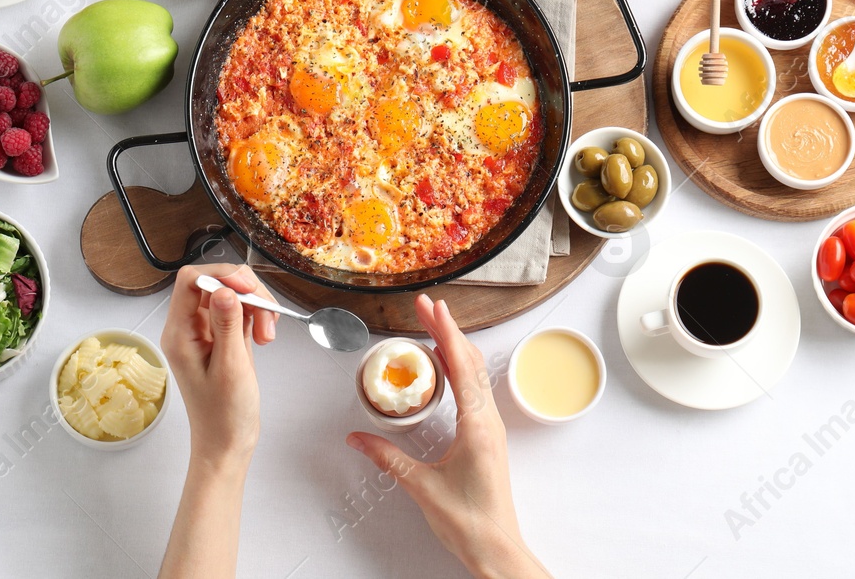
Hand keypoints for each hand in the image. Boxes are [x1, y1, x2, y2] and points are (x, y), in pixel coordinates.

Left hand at [159, 264, 278, 465]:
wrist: (227, 443)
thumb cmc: (224, 415)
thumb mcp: (230, 367)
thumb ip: (227, 324)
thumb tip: (224, 289)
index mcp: (179, 333)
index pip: (191, 281)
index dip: (221, 276)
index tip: (249, 291)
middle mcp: (189, 327)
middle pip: (216, 283)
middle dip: (246, 293)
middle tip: (266, 318)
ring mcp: (207, 331)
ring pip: (232, 294)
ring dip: (256, 306)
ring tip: (268, 335)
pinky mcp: (223, 336)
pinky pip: (240, 310)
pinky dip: (257, 316)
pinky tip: (265, 335)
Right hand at [346, 296, 547, 578]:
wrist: (496, 548)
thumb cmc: (469, 521)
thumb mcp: (421, 486)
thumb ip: (388, 458)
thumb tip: (358, 438)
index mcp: (477, 425)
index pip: (461, 365)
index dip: (445, 332)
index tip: (432, 306)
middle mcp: (488, 420)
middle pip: (469, 361)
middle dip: (446, 330)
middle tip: (425, 306)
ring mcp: (490, 428)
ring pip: (474, 374)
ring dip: (453, 348)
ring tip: (431, 328)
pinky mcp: (486, 437)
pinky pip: (473, 391)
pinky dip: (458, 370)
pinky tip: (445, 368)